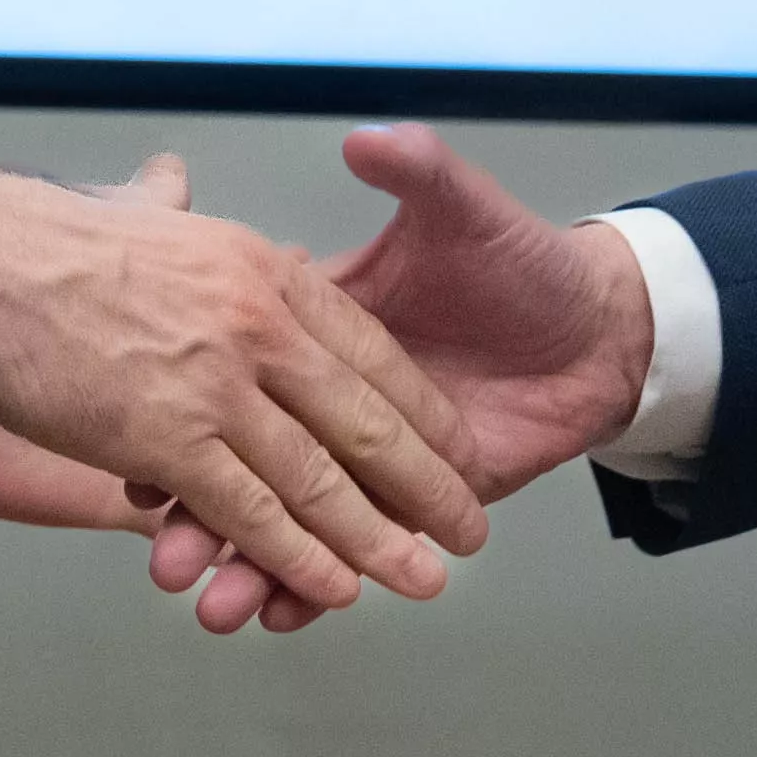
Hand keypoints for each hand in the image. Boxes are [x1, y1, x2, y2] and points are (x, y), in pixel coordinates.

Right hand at [0, 150, 487, 617]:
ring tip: (423, 576)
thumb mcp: (140, 209)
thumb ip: (171, 209)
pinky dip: (298, 556)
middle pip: (366, 419)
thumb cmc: (39, 243)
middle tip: (466, 526)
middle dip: (427, 483)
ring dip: (379, 539)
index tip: (453, 447)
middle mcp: (257, 324)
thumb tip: (172, 185)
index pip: (368, 348)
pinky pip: (252, 511)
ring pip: (322, 479)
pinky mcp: (166, 439)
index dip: (418, 408)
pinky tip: (334, 585)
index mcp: (262, 269)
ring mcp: (216, 385)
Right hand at [147, 122, 656, 634]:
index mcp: (314, 321)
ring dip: (250, 568)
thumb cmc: (526, 263)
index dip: (203, 411)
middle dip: (211, 521)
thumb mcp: (461, 209)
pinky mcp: (400, 502)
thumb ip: (417, 171)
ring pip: (288, 517)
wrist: (601, 327)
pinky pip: (342, 550)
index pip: (256, 375)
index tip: (155, 453)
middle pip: (258, 460)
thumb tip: (371, 140)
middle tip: (171, 564)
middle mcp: (321, 391)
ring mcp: (354, 453)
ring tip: (214, 607)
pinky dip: (310, 586)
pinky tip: (275, 616)